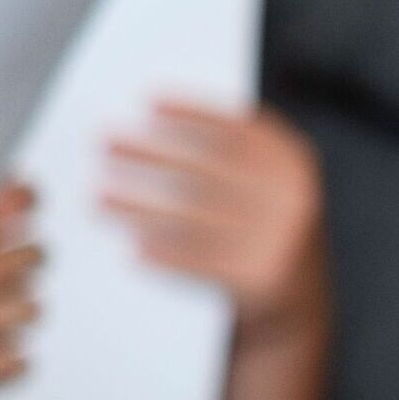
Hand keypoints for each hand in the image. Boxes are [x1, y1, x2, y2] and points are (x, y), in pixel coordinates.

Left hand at [105, 101, 324, 341]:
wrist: (299, 298)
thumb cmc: (264, 225)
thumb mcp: (268, 183)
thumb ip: (235, 154)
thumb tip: (158, 124)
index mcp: (293, 163)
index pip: (238, 129)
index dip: (192, 111)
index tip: (147, 101)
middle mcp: (291, 197)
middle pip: (206, 168)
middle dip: (151, 153)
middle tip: (105, 143)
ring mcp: (278, 239)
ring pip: (193, 217)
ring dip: (139, 207)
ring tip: (98, 197)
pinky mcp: (259, 278)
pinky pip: (199, 262)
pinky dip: (163, 254)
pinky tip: (133, 246)